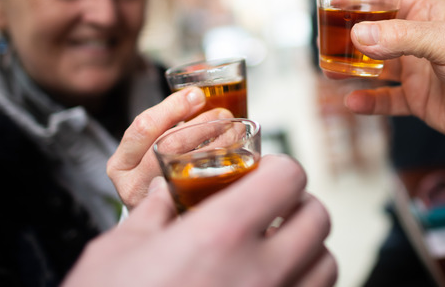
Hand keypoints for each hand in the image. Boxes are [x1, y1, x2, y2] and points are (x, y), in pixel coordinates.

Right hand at [65, 155, 336, 286]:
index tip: (261, 174)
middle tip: (270, 209)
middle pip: (318, 219)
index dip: (278, 169)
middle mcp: (260, 274)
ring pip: (327, 266)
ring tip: (276, 251)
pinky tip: (271, 284)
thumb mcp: (117, 252)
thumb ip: (152, 213)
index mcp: (220, 236)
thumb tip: (167, 195)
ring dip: (307, 250)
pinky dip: (302, 286)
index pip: (289, 178)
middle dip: (297, 205)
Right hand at [107, 87, 232, 209]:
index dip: (174, 107)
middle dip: (202, 125)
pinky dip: (224, 166)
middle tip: (223, 114)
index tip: (197, 95)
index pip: (144, 126)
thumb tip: (198, 96)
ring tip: (234, 129)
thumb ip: (164, 127)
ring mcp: (155, 204)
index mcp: (121, 164)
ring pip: (189, 165)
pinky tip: (237, 155)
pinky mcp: (177, 216)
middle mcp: (132, 186)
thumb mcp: (147, 152)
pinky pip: (205, 187)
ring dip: (218, 142)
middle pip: (169, 145)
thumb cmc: (154, 175)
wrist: (156, 221)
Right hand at [341, 0, 444, 147]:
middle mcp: (420, 39)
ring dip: (352, 68)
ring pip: (375, 66)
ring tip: (329, 71)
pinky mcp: (418, 99)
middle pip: (374, 32)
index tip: (331, 2)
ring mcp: (418, 70)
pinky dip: (368, 101)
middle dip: (348, 36)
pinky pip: (386, 99)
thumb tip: (358, 36)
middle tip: (324, 42)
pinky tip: (352, 102)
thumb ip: (401, 37)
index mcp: (429, 13)